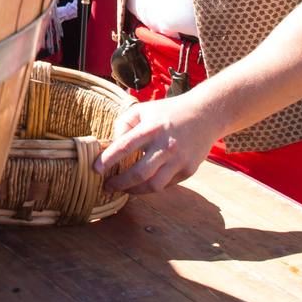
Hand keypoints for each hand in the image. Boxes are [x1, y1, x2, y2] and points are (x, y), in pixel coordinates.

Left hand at [93, 94, 224, 195]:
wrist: (206, 115)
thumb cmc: (169, 112)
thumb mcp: (143, 109)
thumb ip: (123, 124)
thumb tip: (113, 144)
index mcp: (152, 128)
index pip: (125, 146)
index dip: (108, 159)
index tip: (96, 169)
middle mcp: (166, 146)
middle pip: (139, 173)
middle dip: (119, 183)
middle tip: (107, 186)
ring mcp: (180, 160)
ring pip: (153, 185)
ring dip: (135, 191)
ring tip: (124, 189)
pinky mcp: (189, 170)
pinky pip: (166, 184)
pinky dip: (152, 186)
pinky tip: (143, 183)